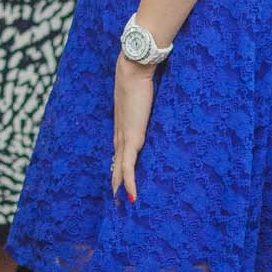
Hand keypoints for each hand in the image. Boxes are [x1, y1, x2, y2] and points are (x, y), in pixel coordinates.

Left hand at [112, 56, 156, 202]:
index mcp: (123, 125)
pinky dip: (128, 180)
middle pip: (117, 161)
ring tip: (120, 201)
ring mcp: (124, 136)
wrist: (132, 70)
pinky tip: (130, 194)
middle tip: (115, 197)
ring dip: (120, 184)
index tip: (119, 176)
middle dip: (116, 179)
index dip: (119, 164)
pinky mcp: (131, 137)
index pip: (120, 150)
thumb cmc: (140, 78)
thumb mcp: (146, 95)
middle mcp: (120, 133)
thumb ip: (149, 101)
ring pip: (120, 166)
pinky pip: (129, 164)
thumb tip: (156, 97)